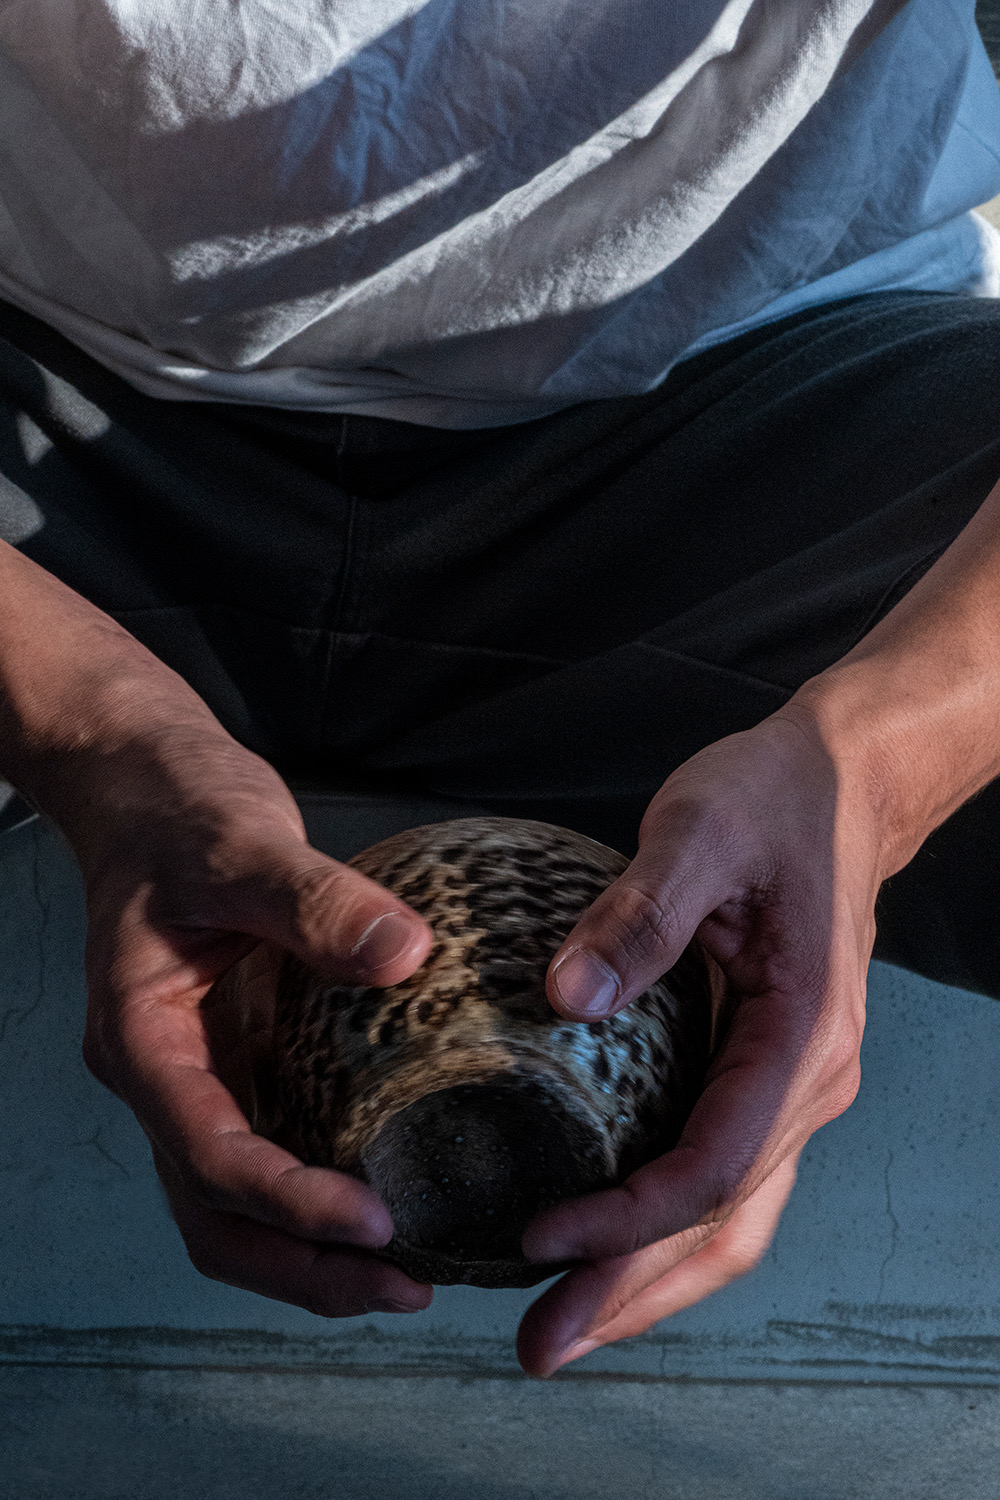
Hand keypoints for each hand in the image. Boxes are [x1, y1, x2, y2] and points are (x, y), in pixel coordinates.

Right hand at [58, 689, 437, 1316]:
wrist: (149, 786)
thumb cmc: (180, 810)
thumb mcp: (244, 841)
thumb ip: (315, 899)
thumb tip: (404, 954)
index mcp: (143, 1035)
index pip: (208, 1152)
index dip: (288, 1202)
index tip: (374, 1224)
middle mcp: (161, 1074)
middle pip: (214, 1214)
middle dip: (301, 1267)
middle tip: (405, 1286)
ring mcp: (194, 1075)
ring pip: (231, 1205)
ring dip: (306, 1255)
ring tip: (403, 1275)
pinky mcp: (232, 1062)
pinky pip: (262, 1156)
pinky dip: (312, 1201)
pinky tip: (387, 1199)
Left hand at [519, 705, 880, 1374]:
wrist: (840, 782)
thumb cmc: (772, 801)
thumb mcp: (698, 834)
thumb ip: (637, 916)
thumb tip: (562, 1000)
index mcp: (802, 1033)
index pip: (717, 1163)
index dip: (628, 1217)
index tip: (538, 1237)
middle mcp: (807, 1077)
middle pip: (726, 1221)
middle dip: (632, 1292)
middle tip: (537, 1347)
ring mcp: (790, 1082)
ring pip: (730, 1216)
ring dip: (648, 1279)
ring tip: (561, 1326)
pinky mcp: (761, 1069)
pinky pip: (721, 1174)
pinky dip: (662, 1226)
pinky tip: (603, 1241)